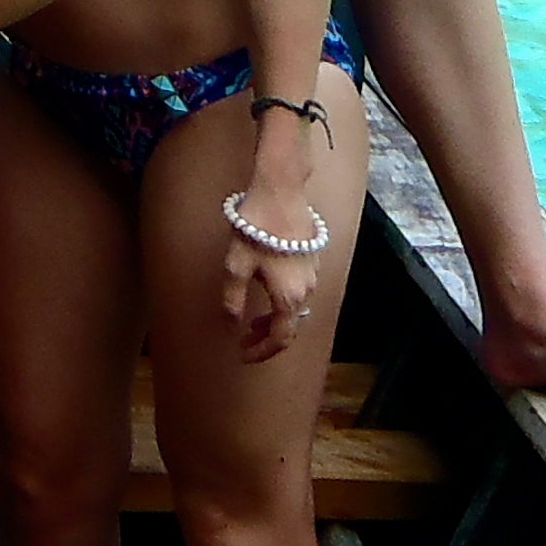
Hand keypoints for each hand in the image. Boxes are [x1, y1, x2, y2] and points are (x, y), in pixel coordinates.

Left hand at [223, 195, 325, 361]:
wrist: (281, 191)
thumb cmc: (256, 226)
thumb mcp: (236, 266)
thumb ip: (233, 299)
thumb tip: (232, 323)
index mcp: (289, 297)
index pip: (280, 339)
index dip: (262, 351)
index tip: (244, 354)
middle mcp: (307, 289)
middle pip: (291, 325)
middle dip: (267, 337)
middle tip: (245, 339)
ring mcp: (313, 272)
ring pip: (296, 307)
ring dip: (275, 318)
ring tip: (253, 317)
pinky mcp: (312, 257)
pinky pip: (300, 290)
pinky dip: (284, 300)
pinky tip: (267, 289)